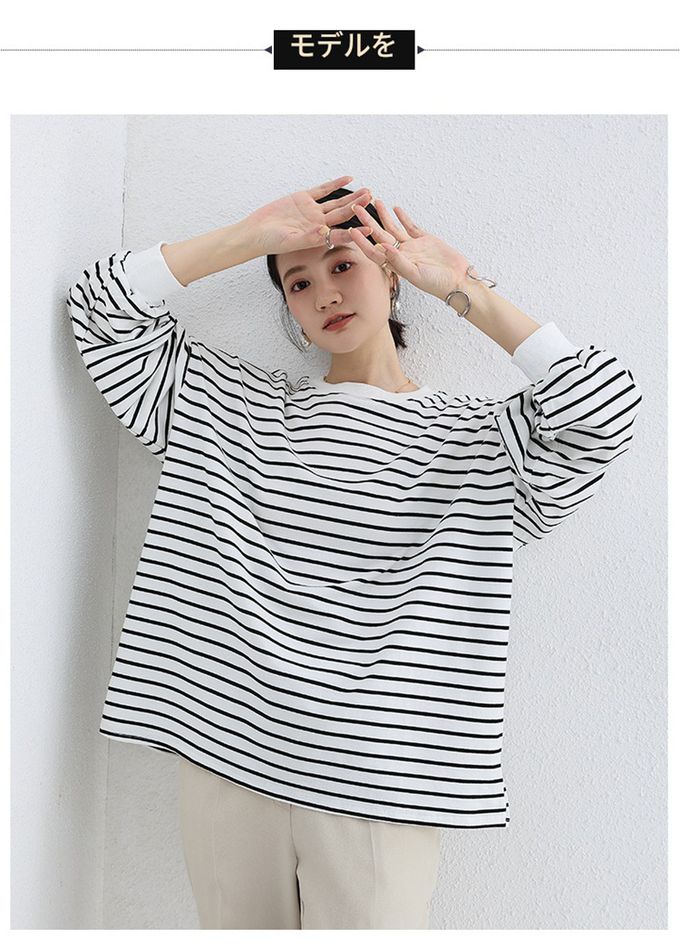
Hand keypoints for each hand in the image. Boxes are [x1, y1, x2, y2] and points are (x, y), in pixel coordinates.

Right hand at [245, 175, 373, 256]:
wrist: (256, 231)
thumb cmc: (271, 241)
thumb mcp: (290, 241)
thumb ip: (308, 237)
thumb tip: (325, 233)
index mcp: (318, 237)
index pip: (341, 234)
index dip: (356, 232)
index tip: (370, 229)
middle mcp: (318, 224)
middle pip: (343, 215)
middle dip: (359, 207)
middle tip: (373, 200)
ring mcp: (312, 211)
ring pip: (337, 202)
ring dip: (352, 196)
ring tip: (368, 191)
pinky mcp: (304, 199)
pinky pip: (323, 190)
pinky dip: (335, 184)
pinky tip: (349, 179)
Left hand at [349, 199, 471, 301]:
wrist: (457, 279)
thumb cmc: (437, 283)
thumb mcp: (415, 274)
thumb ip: (399, 261)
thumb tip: (384, 248)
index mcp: (395, 264)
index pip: (374, 251)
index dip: (362, 241)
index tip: (351, 230)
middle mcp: (401, 254)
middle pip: (379, 235)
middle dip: (367, 221)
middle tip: (356, 207)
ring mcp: (412, 246)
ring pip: (393, 228)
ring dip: (384, 215)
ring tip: (374, 201)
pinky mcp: (424, 240)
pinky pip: (410, 226)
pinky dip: (403, 217)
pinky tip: (395, 208)